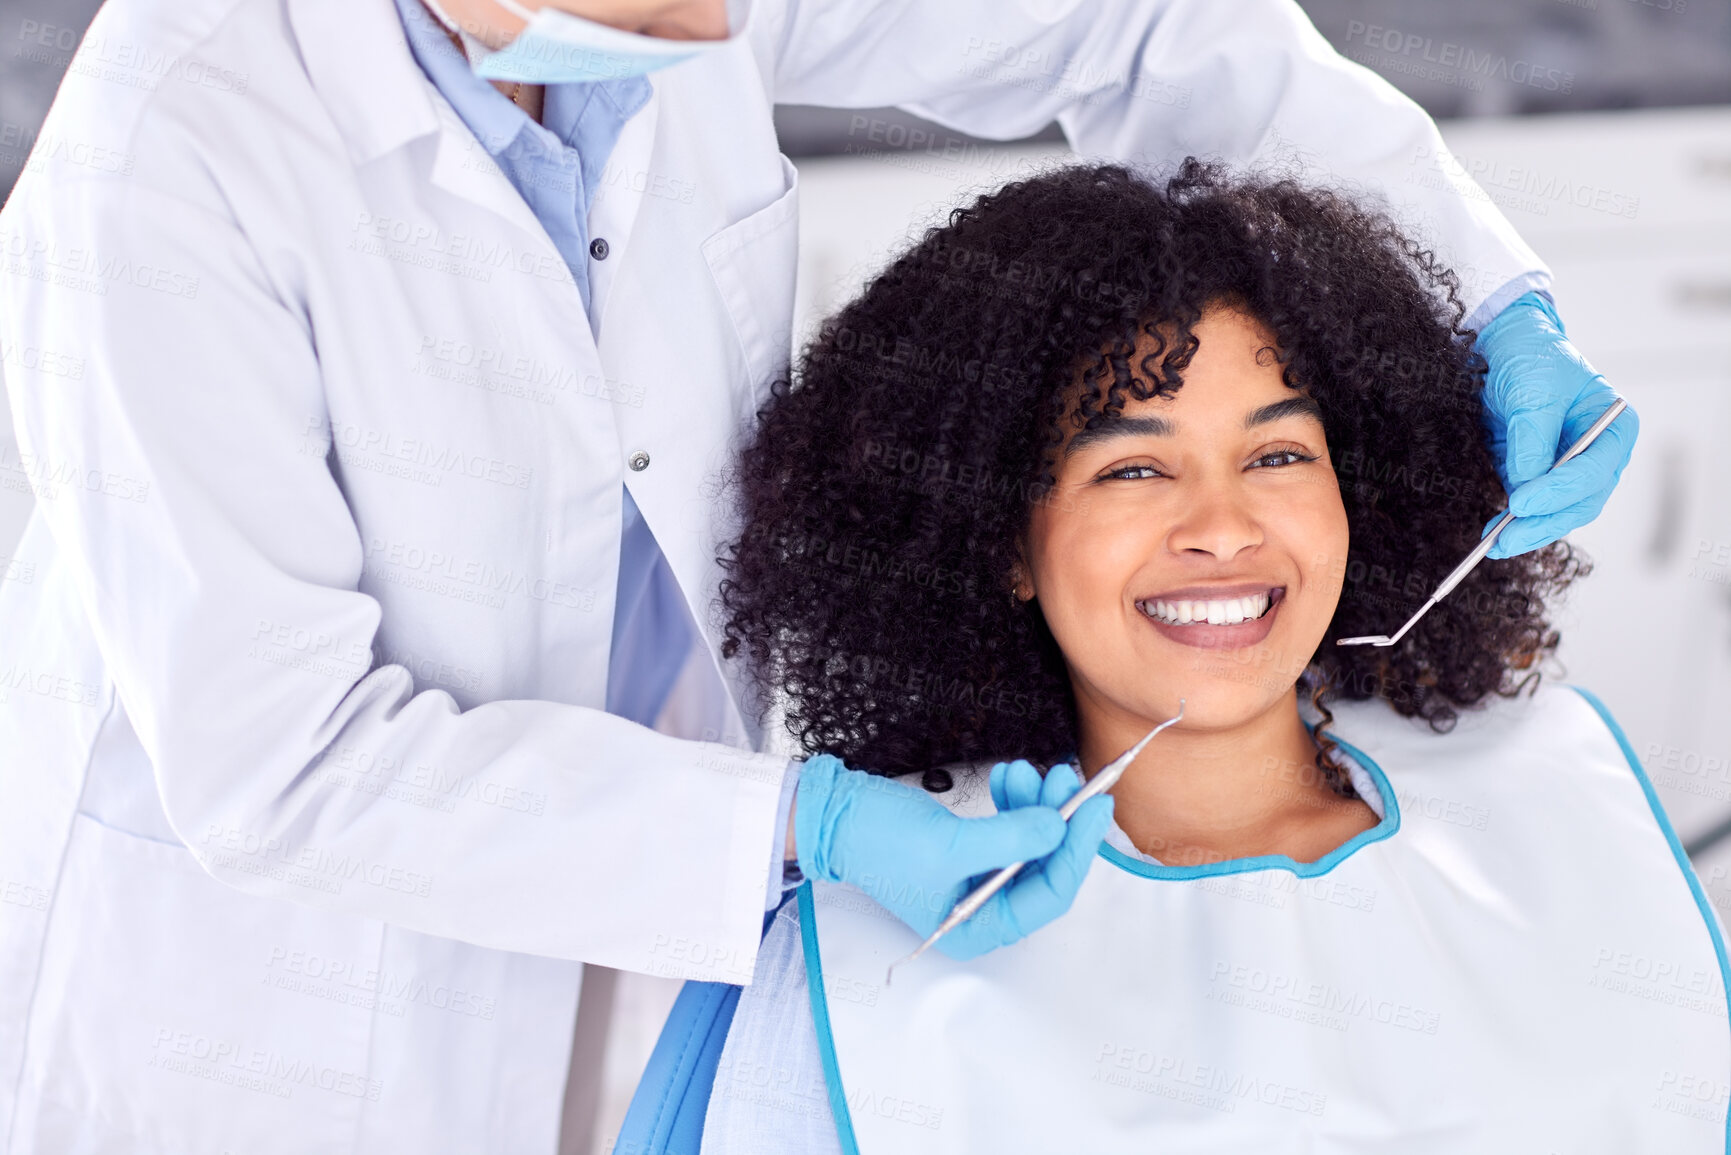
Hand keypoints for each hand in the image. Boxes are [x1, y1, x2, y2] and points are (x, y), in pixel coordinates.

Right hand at [793, 755, 1113, 958]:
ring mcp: (979, 878)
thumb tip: (1060, 827)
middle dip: (1057, 821)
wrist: (836, 815)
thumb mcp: (949, 843)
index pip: (1050, 894)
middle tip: (1063, 779)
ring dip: (1035, 805)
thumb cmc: (879, 841)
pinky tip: (1008, 777)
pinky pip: (1010, 828)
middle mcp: (984, 911)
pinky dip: (1014, 802)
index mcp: (979, 928)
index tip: (1096, 807)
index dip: (1078, 850)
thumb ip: (1009, 839)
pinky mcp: (972, 850)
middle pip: (1046, 866)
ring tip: (1025, 770)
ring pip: (1031, 843)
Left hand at [1475, 291, 1637, 558]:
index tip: (1520, 504)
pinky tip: (1492, 533)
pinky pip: (1533, 509)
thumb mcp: (1533, 391)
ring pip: (1557, 514)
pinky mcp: (1538, 477)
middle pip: (1580, 503)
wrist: (1504, 346)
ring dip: (1527, 531)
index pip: (1593, 472)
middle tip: (1505, 540)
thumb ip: (1531, 439)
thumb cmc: (1531, 358)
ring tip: (1493, 543)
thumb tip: (1523, 487)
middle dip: (1542, 523)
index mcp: (1614, 429)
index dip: (1558, 492)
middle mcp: (1598, 455)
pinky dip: (1514, 523)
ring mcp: (1569, 470)